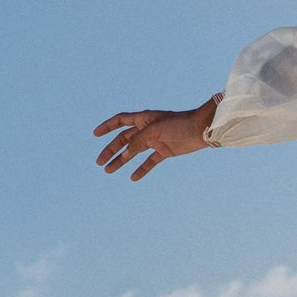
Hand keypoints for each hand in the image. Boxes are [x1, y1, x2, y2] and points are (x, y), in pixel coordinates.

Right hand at [93, 98, 219, 180]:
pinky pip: (150, 161)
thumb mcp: (154, 131)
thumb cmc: (179, 124)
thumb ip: (137, 142)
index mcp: (144, 118)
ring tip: (109, 171)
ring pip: (134, 152)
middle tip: (100, 163)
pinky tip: (133, 178)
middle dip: (111, 150)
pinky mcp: (165, 151)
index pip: (121, 120)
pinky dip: (142, 169)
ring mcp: (156, 140)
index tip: (95, 134)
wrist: (201, 130)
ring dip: (122, 160)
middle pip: (124, 139)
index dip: (107, 126)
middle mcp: (147, 129)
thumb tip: (124, 154)